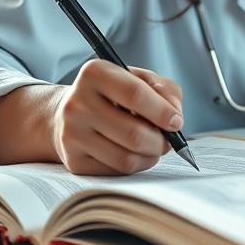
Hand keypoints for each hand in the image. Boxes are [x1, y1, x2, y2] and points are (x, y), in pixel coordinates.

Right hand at [50, 59, 184, 174]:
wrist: (68, 113)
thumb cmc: (113, 94)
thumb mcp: (140, 78)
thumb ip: (165, 90)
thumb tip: (175, 116)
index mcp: (94, 73)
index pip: (135, 94)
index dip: (162, 111)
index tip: (176, 122)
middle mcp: (77, 103)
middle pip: (133, 133)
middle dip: (161, 141)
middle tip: (168, 140)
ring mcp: (71, 133)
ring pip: (126, 158)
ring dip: (150, 156)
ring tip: (153, 147)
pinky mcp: (73, 159)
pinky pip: (115, 171)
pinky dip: (134, 166)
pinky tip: (134, 153)